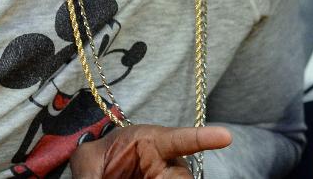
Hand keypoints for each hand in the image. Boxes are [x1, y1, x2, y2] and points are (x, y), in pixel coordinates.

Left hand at [69, 124, 232, 178]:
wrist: (101, 175)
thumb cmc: (98, 161)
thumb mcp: (88, 162)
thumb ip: (91, 175)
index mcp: (150, 141)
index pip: (181, 138)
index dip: (203, 137)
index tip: (225, 137)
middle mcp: (167, 162)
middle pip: (183, 176)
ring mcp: (168, 178)